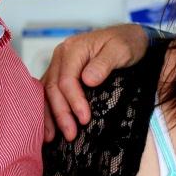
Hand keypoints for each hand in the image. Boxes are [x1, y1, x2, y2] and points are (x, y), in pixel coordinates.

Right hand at [41, 23, 149, 141]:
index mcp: (73, 48)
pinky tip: (49, 128)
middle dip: (61, 113)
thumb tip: (88, 80)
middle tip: (71, 134)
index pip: (67, 79)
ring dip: (49, 116)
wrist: (128, 37)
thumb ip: (105, 63)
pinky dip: (48, 110)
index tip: (85, 119)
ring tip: (52, 138)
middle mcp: (61, 56)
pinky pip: (49, 93)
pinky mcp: (61, 75)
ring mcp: (59, 65)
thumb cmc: (126, 43)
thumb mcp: (121, 50)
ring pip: (47, 92)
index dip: (74, 101)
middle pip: (53, 88)